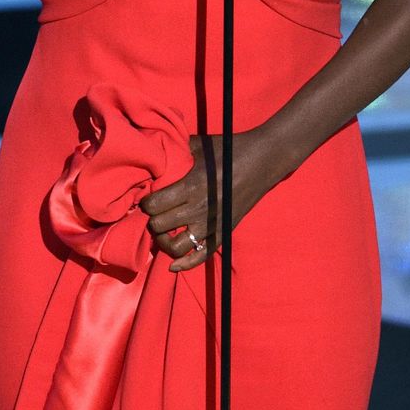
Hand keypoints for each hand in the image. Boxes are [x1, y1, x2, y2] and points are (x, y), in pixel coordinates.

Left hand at [139, 125, 295, 271]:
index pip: (155, 205)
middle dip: (151, 220)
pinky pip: (201, 256)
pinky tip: (172, 265)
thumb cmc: (230, 149)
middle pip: (160, 226)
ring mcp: (213, 224)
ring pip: (176, 247)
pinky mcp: (224, 232)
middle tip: (153, 213)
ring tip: (163, 231)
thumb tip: (155, 150)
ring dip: (164, 241)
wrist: (264, 161)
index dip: (145, 203)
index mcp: (191, 186)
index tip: (146, 198)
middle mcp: (200, 209)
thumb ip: (176, 149)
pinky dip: (185, 264)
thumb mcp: (200, 145)